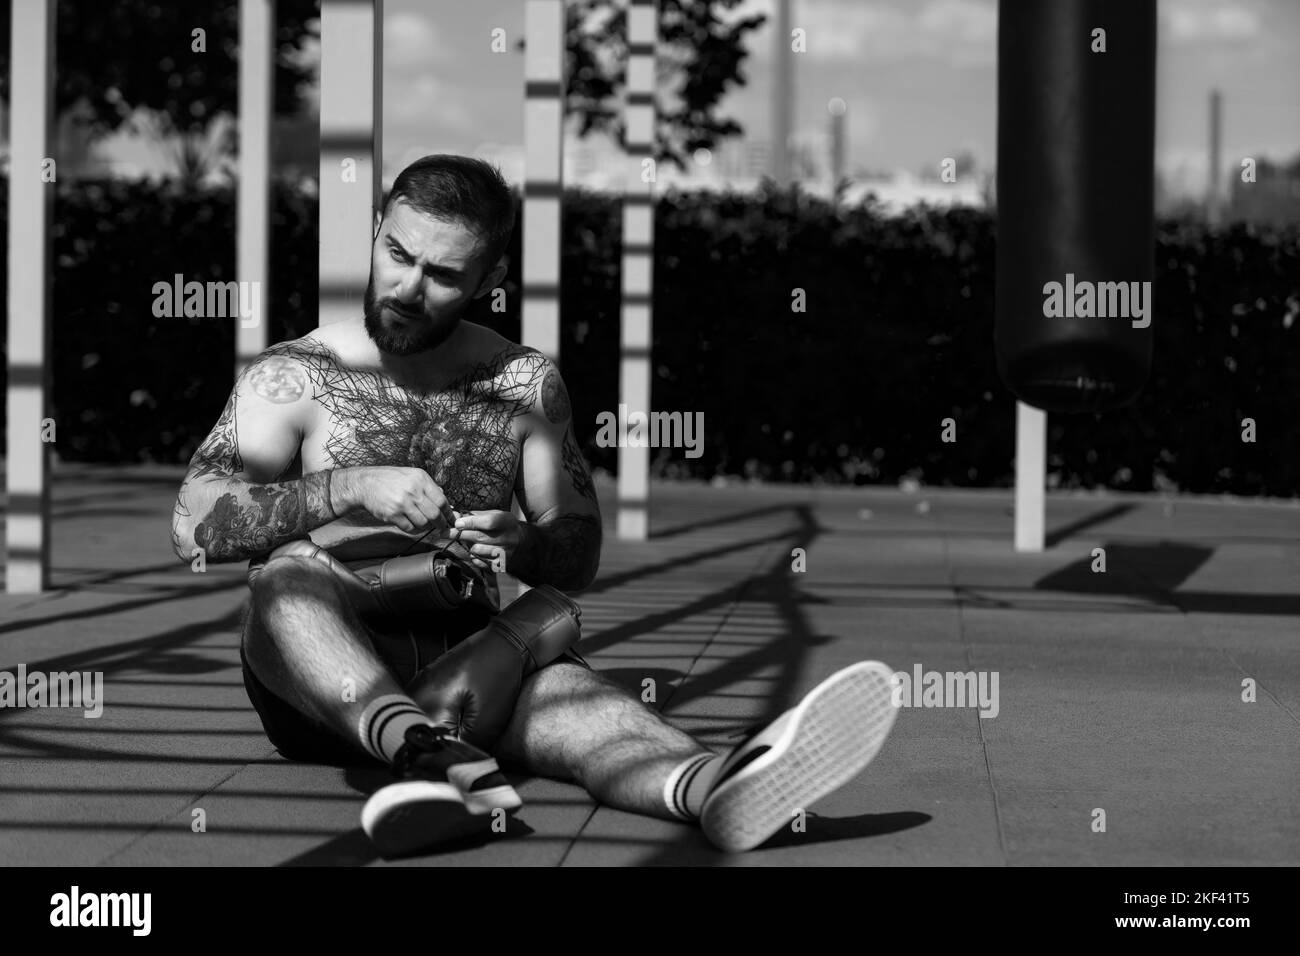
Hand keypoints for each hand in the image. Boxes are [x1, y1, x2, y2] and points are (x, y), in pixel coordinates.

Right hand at [334, 466, 455, 534]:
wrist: (364, 483)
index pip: (442, 500)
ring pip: (423, 523)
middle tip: (441, 527)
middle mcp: (413, 491)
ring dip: (426, 527)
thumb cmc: (389, 479)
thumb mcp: (412, 475)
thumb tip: (445, 499)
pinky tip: (412, 525)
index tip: (452, 519)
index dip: (449, 513)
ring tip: (424, 524)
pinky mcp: (392, 514)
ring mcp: (402, 503)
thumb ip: (429, 486)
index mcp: (421, 479)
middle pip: (435, 514)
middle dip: (440, 523)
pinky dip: (414, 530)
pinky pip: (409, 528)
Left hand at [452, 510, 524, 573]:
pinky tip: (476, 552)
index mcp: (507, 521)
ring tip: (468, 541)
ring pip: (478, 551)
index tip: (457, 523)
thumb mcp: (493, 514)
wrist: (520, 541)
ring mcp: (505, 552)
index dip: (471, 523)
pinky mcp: (501, 564)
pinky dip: (474, 557)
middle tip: (445, 533)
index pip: (488, 522)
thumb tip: (454, 515)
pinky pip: (481, 562)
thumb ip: (475, 515)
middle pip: (480, 537)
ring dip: (469, 546)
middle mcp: (508, 537)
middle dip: (460, 534)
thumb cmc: (502, 525)